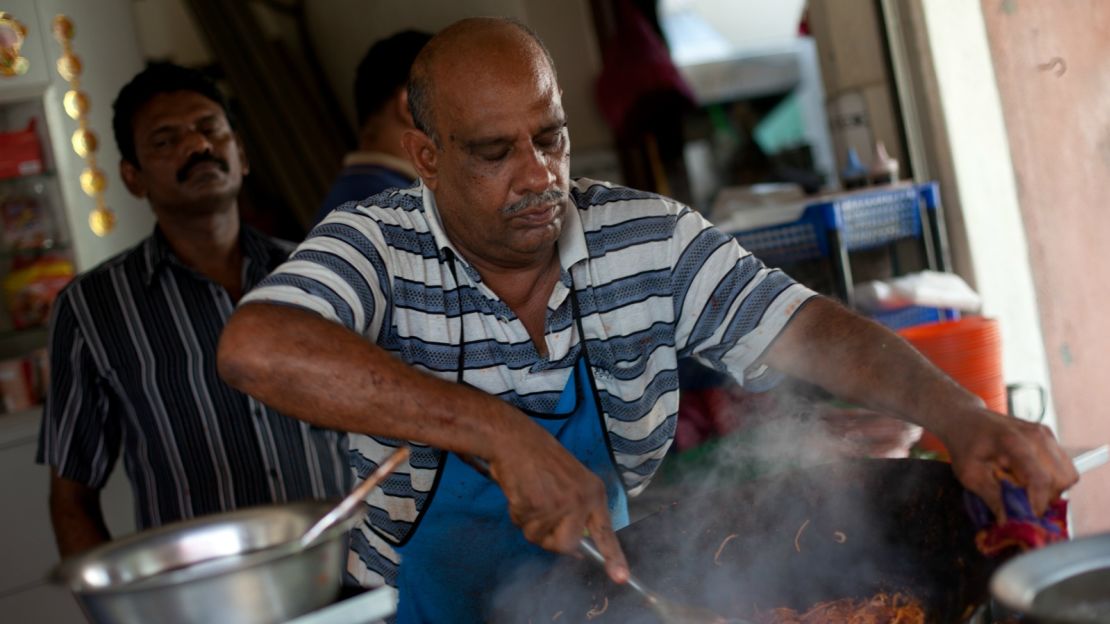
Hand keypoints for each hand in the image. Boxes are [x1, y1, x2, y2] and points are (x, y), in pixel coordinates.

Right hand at [485, 418, 629, 583]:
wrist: (516, 439)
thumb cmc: (541, 459)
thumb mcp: (571, 480)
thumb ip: (577, 510)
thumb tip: (575, 547)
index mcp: (594, 493)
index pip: (605, 530)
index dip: (613, 556)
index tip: (620, 578)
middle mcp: (581, 500)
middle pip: (566, 545)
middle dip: (549, 539)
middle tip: (539, 517)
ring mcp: (560, 503)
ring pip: (539, 537)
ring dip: (528, 522)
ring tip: (529, 496)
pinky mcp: (537, 504)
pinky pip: (523, 525)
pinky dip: (516, 513)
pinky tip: (520, 492)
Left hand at [938, 406, 1077, 519]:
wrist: (966, 418)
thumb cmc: (965, 444)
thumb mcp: (969, 474)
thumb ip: (991, 498)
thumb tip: (1008, 522)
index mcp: (1013, 442)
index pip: (1040, 478)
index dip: (1038, 502)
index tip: (1029, 516)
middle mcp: (1036, 436)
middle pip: (1061, 479)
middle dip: (1046, 498)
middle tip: (1025, 502)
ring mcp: (1046, 434)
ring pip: (1068, 474)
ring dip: (1052, 489)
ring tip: (1027, 489)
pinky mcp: (1049, 437)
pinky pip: (1064, 466)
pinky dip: (1053, 478)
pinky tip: (1030, 478)